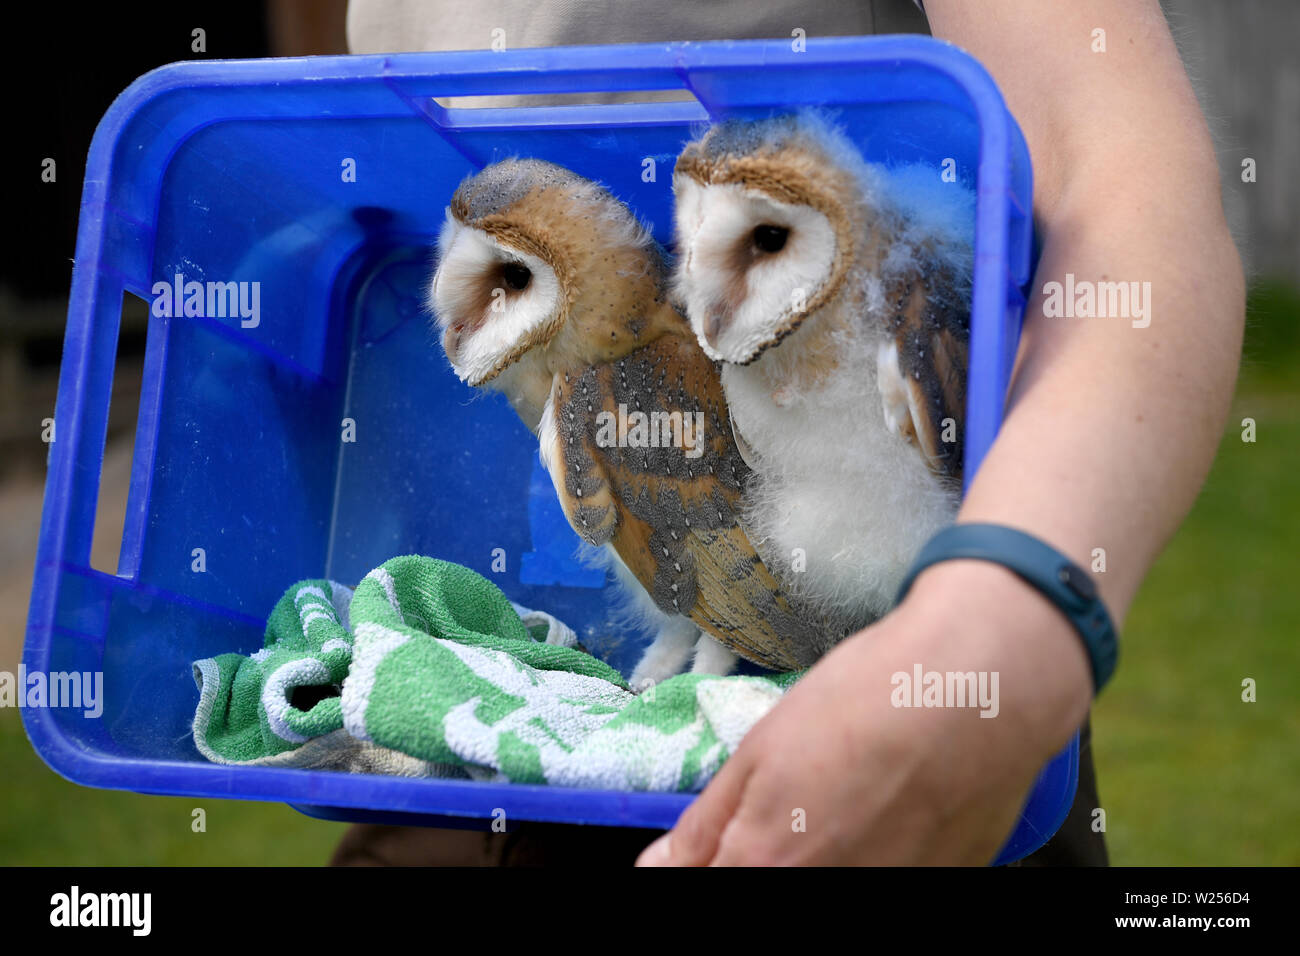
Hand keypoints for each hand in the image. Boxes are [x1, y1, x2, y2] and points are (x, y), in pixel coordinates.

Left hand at [635, 561, 1092, 864]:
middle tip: (801, 806)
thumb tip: (657, 867)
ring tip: (854, 798)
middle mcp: (824, 894)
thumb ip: (705, 825)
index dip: (712, 864)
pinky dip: (881, 854)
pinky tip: (895, 809)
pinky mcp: (942, 886)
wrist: (980, 687)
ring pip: (835, 882)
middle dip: (771, 855)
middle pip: (772, 885)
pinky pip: (888, 878)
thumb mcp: (761, 748)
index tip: (723, 845)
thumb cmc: (865, 702)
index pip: (711, 887)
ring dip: (828, 853)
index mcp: (765, 865)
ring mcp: (888, 893)